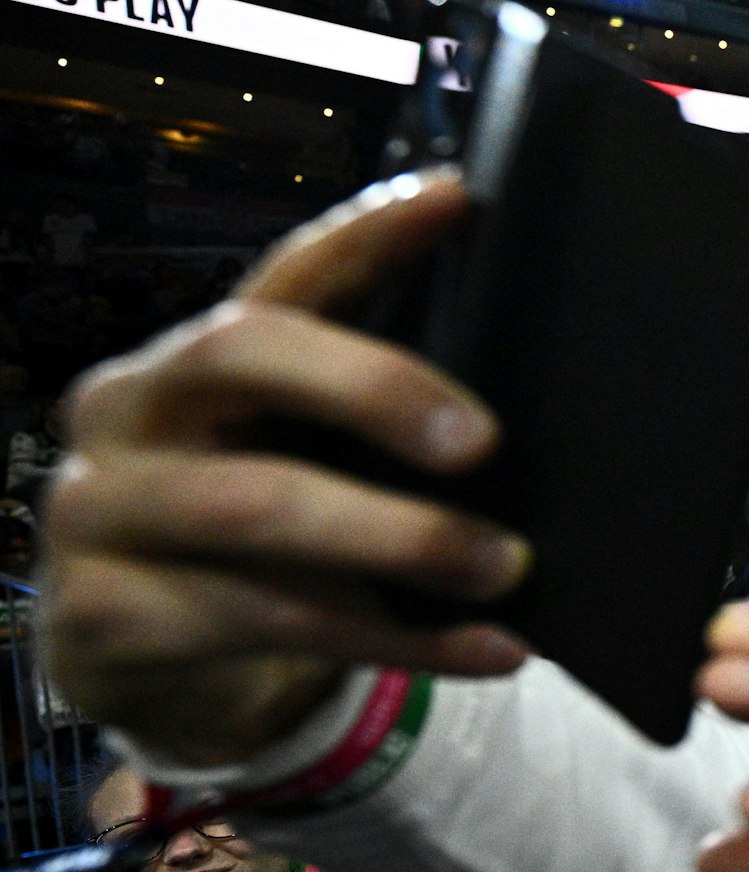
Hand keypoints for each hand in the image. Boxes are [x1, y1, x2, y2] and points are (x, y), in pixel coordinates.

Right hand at [42, 171, 532, 766]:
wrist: (147, 672)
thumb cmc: (251, 551)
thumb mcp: (299, 470)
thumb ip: (365, 429)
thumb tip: (525, 409)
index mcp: (188, 359)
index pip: (281, 274)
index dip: (365, 233)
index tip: (459, 199)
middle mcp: (127, 411)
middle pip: (240, 355)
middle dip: (371, 387)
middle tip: (482, 440)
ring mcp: (99, 512)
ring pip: (254, 507)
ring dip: (398, 537)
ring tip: (503, 566)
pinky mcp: (102, 617)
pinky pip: (271, 624)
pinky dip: (400, 641)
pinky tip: (489, 648)